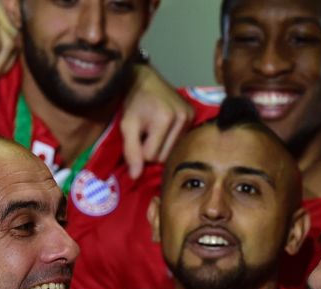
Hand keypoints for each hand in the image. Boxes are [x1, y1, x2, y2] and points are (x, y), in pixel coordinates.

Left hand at [121, 64, 192, 178]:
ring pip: (173, 152)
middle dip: (152, 149)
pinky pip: (180, 142)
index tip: (138, 133)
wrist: (145, 79)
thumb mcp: (127, 126)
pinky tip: (164, 127)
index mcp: (165, 119)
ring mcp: (191, 116)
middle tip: (146, 131)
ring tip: (154, 129)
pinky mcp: (194, 116)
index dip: (141, 149)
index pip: (152, 156)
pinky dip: (169, 139)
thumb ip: (131, 151)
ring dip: (161, 146)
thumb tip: (135, 177)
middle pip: (164, 156)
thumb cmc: (133, 102)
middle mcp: (182, 118)